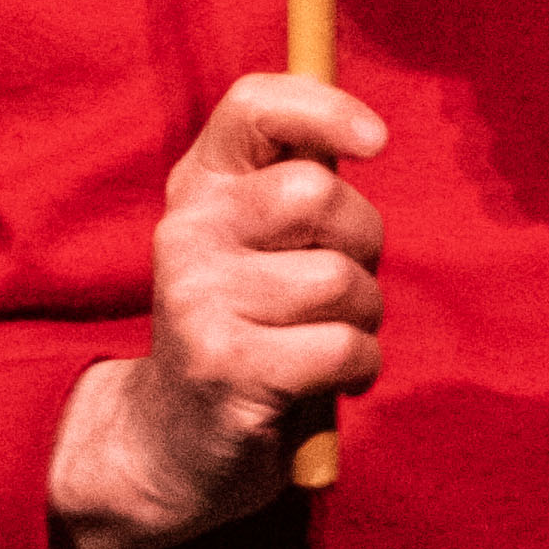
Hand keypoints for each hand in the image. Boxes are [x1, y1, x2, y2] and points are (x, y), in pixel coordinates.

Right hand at [49, 73, 385, 548]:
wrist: (173, 443)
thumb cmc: (246, 329)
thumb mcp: (253, 246)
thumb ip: (294, 187)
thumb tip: (364, 134)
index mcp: (199, 188)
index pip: (253, 106)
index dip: (325, 108)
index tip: (375, 143)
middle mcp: (187, 231)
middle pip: (319, 192)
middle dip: (364, 243)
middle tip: (343, 287)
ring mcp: (199, 298)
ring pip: (341, 279)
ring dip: (364, 319)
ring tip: (329, 341)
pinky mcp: (225, 365)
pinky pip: (342, 346)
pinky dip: (360, 368)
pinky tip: (332, 383)